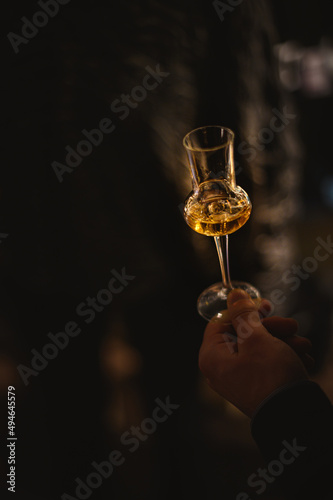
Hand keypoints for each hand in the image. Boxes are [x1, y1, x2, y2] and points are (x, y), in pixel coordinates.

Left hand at [198, 289, 311, 416]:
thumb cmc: (270, 376)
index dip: (243, 310)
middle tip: (291, 326)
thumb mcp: (257, 338)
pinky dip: (285, 357)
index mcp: (212, 356)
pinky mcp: (257, 386)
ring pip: (260, 347)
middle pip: (243, 334)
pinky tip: (303, 358)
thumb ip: (244, 314)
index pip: (221, 322)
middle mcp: (221, 368)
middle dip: (272, 328)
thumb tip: (233, 294)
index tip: (265, 306)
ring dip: (283, 342)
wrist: (294, 417)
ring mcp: (239, 379)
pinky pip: (267, 363)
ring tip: (301, 345)